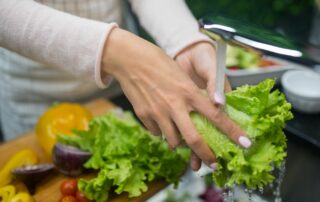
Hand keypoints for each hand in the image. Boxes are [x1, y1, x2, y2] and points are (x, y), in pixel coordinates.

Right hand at [102, 29, 249, 170]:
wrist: (129, 59)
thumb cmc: (158, 62)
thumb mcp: (181, 75)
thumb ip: (192, 96)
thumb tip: (202, 111)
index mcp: (189, 92)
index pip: (216, 116)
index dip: (232, 131)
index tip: (245, 143)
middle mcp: (175, 105)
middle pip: (194, 139)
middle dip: (206, 155)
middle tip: (213, 164)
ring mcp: (158, 112)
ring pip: (173, 141)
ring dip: (180, 143)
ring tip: (180, 136)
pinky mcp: (143, 116)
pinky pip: (156, 133)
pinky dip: (162, 132)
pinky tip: (161, 121)